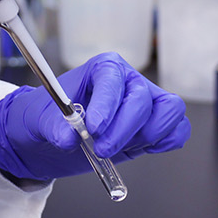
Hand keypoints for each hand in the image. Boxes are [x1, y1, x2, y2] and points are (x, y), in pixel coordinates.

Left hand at [0, 53, 190, 181]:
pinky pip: (178, 129)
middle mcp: (129, 81)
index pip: (113, 78)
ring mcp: (146, 103)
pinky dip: (166, 141)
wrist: (53, 137)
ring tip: (119, 147)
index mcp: (103, 68)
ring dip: (148, 135)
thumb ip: (54, 126)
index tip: (93, 128)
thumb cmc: (49, 117)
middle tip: (101, 148)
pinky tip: (141, 149)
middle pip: (143, 99)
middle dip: (123, 129)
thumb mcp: (39, 119)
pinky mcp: (154, 126)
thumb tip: (68, 137)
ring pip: (169, 110)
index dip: (107, 104)